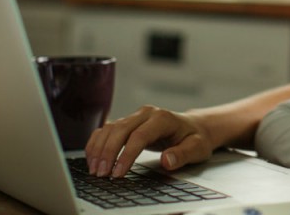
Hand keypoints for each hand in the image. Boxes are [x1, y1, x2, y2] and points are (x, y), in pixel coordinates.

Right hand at [85, 105, 212, 177]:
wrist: (195, 127)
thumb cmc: (195, 138)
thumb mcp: (196, 148)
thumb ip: (183, 154)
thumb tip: (167, 160)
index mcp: (163, 118)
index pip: (139, 136)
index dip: (126, 155)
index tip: (118, 173)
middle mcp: (147, 113)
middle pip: (120, 130)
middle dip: (108, 153)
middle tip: (102, 174)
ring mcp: (136, 116)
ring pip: (110, 128)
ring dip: (99, 149)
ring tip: (95, 170)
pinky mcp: (128, 122)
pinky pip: (107, 129)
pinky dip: (97, 143)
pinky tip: (93, 157)